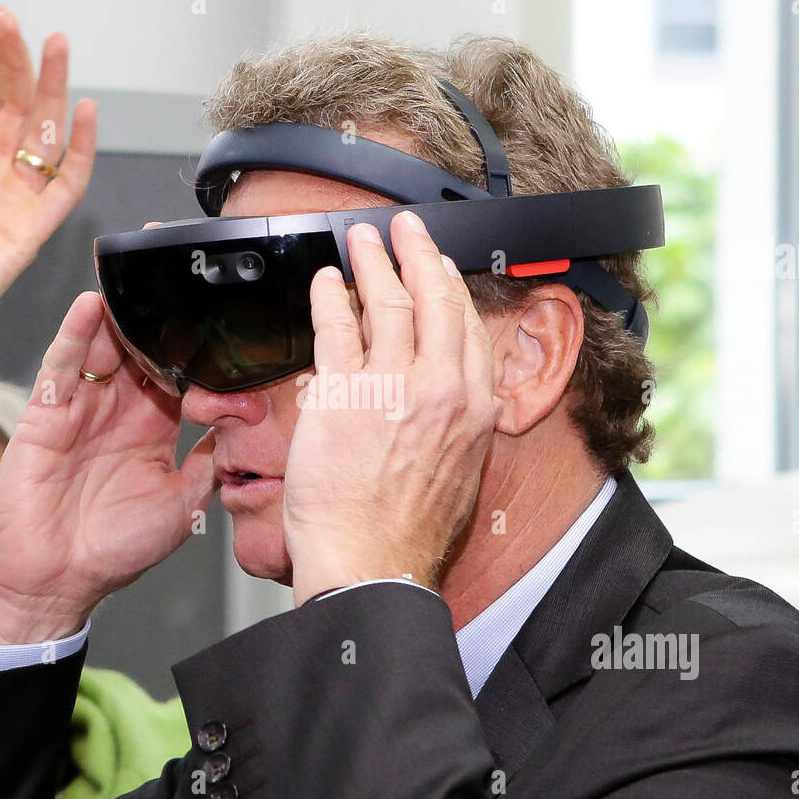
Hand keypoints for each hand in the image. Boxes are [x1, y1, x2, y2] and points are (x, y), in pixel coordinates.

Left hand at [0, 6, 95, 469]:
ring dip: (55, 91)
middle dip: (24, 63)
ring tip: (56, 48)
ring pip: (46, 136)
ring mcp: (15, 201)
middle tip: (23, 24)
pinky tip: (83, 112)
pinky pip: (66, 185)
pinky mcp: (33, 230)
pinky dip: (79, 150)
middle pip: (19, 108)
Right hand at [0, 292, 217, 644]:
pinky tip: (91, 307)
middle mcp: (118, 413)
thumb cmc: (114, 551)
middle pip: (140, 353)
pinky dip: (75, 334)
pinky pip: (62, 365)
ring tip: (142, 286)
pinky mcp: (46, 413)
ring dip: (121, 318)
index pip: (177, 378)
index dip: (196, 354)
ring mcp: (81, 409)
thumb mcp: (183, 504)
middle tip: (183, 289)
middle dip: (159, 324)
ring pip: (104, 349)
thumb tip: (244, 432)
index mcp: (151, 430)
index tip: (223, 331)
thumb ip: (210, 463)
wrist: (58, 580)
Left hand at [283, 211, 500, 603]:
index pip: (467, 329)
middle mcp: (441, 389)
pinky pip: (337, 326)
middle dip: (418, 253)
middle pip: (434, 299)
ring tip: (361, 239)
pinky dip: (330, 295)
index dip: (450, 289)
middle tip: (406, 230)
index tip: (438, 270)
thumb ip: (454, 430)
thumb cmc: (407, 537)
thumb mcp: (459, 475)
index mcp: (473, 409)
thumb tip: (440, 410)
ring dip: (372, 260)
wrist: (374, 568)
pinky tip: (325, 281)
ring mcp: (392, 386)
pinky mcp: (343, 392)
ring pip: (386, 301)